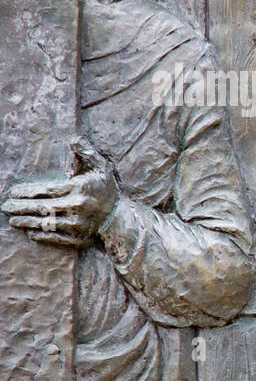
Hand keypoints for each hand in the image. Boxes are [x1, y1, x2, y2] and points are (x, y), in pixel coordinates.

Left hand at [2, 138, 118, 247]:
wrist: (119, 218)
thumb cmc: (106, 190)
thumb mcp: (101, 168)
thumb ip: (88, 153)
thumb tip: (75, 140)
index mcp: (80, 189)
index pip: (46, 190)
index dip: (27, 192)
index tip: (13, 192)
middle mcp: (78, 208)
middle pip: (42, 207)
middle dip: (20, 207)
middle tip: (6, 206)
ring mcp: (78, 225)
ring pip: (45, 223)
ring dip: (26, 222)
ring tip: (13, 220)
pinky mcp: (78, 239)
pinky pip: (54, 238)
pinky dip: (40, 235)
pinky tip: (29, 232)